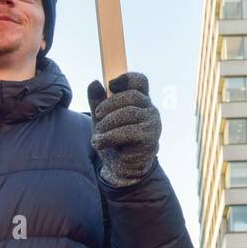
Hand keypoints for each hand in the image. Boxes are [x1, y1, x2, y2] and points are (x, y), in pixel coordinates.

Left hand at [88, 72, 161, 186]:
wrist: (121, 168)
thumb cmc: (113, 140)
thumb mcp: (101, 119)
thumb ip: (97, 101)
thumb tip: (94, 83)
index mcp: (140, 100)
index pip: (140, 81)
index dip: (127, 78)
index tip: (111, 85)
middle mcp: (149, 109)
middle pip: (132, 95)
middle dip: (110, 104)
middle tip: (97, 115)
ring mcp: (152, 123)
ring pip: (129, 113)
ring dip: (108, 123)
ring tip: (97, 134)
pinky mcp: (150, 138)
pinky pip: (128, 131)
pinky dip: (110, 137)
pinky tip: (99, 143)